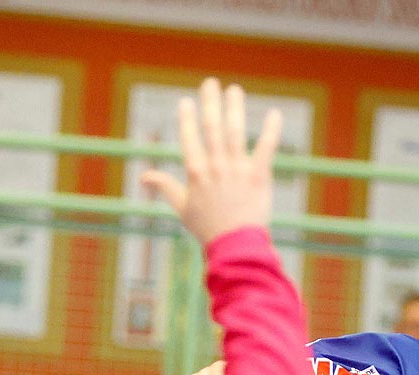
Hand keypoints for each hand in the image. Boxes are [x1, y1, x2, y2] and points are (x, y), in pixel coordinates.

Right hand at [140, 78, 282, 248]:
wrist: (234, 247)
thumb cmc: (207, 229)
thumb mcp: (182, 208)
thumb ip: (165, 186)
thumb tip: (144, 175)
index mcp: (196, 173)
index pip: (189, 138)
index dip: (187, 118)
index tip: (186, 101)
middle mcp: (215, 167)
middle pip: (212, 127)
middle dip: (210, 102)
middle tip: (211, 83)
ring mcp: (237, 169)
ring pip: (235, 131)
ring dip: (235, 107)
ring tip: (234, 90)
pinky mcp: (259, 175)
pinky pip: (266, 147)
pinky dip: (271, 129)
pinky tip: (274, 113)